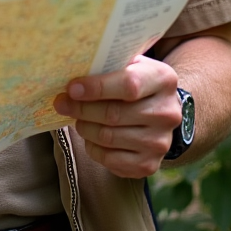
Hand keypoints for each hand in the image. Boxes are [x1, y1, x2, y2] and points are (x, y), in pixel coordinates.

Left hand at [53, 54, 181, 177]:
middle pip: (114, 114)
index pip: (128, 85)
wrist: (160, 112)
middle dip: (82, 109)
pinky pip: (110, 159)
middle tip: (62, 104)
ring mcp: (160, 142)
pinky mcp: (150, 165)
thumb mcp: (130, 64)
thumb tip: (72, 77)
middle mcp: (167, 112)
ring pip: (109, 137)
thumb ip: (107, 66)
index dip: (97, 88)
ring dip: (85, 128)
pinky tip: (89, 137)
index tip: (72, 88)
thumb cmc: (136, 81)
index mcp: (163, 79)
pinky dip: (93, 148)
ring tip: (77, 119)